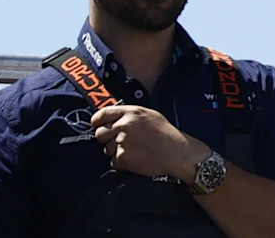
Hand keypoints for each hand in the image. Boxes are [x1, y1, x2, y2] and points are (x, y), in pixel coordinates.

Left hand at [89, 103, 206, 182]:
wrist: (178, 152)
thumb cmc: (166, 133)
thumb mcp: (150, 115)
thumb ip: (130, 115)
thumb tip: (112, 120)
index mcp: (131, 112)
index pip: (102, 114)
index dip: (96, 121)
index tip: (97, 125)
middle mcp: (124, 125)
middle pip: (100, 133)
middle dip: (107, 138)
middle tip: (120, 141)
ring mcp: (122, 142)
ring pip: (106, 149)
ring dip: (116, 151)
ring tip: (134, 150)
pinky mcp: (123, 157)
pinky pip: (113, 161)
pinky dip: (122, 162)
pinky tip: (136, 158)